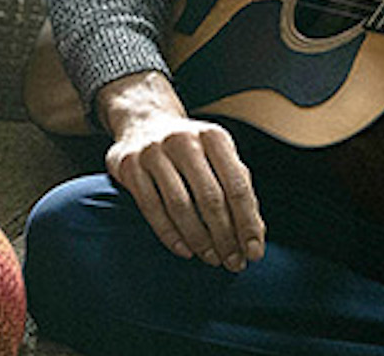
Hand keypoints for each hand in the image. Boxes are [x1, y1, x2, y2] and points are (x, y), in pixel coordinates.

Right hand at [96, 71, 264, 271]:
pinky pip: (151, 208)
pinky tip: (185, 250)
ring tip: (212, 259)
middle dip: (225, 237)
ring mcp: (153, 152)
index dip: (248, 223)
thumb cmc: (190, 148)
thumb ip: (238, 189)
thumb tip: (255, 234)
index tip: (254, 252)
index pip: (237, 186)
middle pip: (210, 198)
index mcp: (213, 137)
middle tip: (233, 262)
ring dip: (200, 240)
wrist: (143, 121)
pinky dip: (170, 235)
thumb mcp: (218, 156)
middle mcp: (183, 140)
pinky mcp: (129, 166)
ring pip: (180, 206)